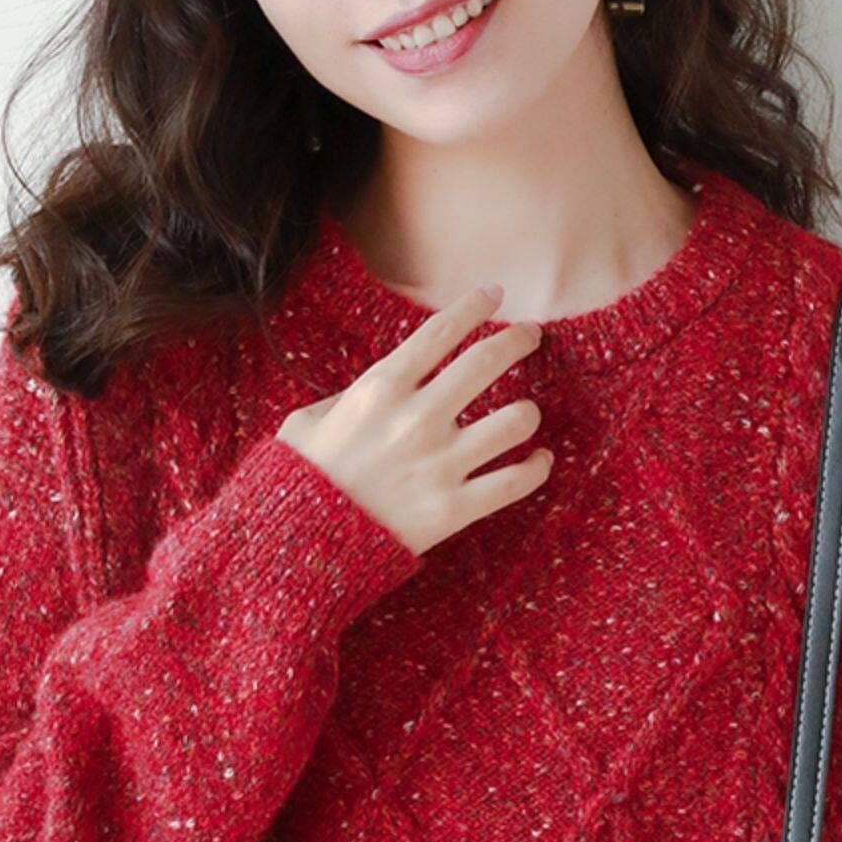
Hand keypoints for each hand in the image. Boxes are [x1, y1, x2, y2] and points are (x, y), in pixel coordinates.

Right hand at [276, 281, 552, 557]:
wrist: (300, 546)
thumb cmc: (300, 479)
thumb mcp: (307, 422)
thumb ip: (349, 398)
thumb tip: (381, 386)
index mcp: (380, 390)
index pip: (441, 332)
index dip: (474, 306)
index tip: (494, 294)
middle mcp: (417, 419)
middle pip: (486, 362)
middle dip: (517, 340)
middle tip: (531, 334)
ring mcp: (440, 464)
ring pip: (514, 421)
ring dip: (528, 411)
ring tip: (527, 412)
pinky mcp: (454, 509)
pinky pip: (515, 482)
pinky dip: (536, 468)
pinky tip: (541, 460)